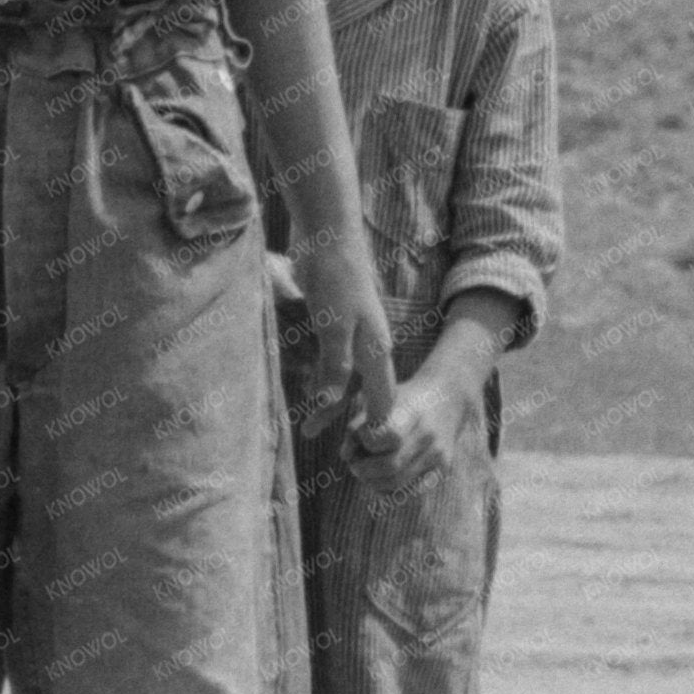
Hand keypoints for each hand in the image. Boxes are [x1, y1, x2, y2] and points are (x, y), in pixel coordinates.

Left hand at [288, 234, 395, 436]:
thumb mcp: (335, 325)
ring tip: (310, 429)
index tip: (369, 457)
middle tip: (329, 449)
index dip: (378, 428)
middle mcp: (368, 346)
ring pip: (345, 380)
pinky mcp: (333, 325)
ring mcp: (351, 336)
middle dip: (348, 422)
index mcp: (376, 350)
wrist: (329, 236)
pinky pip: (331, 363)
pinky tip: (310, 392)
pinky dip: (322, 381)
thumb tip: (329, 402)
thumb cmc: (337, 278)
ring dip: (328, 404)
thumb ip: (333, 365)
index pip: (384, 400)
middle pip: (364, 394)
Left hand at [348, 367, 477, 493]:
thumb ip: (358, 427)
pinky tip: (382, 480)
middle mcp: (429, 435)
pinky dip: (390, 490)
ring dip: (373, 483)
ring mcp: (438, 455)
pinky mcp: (443, 469)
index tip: (362, 436)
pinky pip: (410, 492)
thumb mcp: (380, 402)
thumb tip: (346, 456)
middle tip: (355, 465)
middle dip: (364, 470)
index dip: (368, 441)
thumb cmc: (405, 400)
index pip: (389, 437)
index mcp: (413, 412)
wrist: (448, 399)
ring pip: (398, 484)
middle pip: (391, 466)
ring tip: (366, 472)